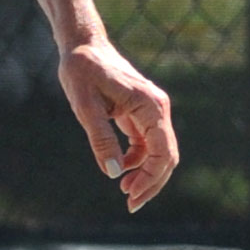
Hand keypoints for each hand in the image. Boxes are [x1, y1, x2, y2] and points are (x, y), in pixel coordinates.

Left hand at [58, 35, 177, 213]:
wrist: (83, 46)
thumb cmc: (82, 71)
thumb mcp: (85, 107)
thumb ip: (101, 139)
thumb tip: (114, 172)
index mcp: (149, 105)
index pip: (163, 152)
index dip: (151, 179)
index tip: (130, 197)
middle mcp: (157, 108)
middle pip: (167, 156)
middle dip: (152, 183)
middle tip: (130, 203)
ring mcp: (152, 111)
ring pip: (160, 152)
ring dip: (147, 175)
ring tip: (124, 190)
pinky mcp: (142, 113)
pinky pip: (149, 144)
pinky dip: (140, 161)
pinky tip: (123, 170)